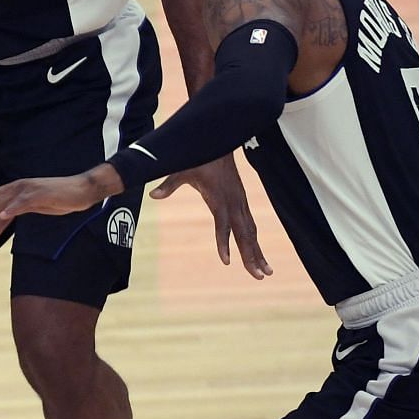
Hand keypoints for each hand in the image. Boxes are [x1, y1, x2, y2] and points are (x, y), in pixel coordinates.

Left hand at [0, 172, 110, 247]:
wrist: (82, 190)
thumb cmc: (61, 197)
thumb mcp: (37, 205)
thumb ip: (21, 209)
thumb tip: (6, 218)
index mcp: (19, 189)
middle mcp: (20, 186)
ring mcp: (30, 189)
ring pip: (6, 204)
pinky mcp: (40, 193)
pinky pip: (22, 201)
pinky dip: (11, 208)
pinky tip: (4, 216)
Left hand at [150, 155, 270, 278]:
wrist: (219, 142)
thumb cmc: (199, 157)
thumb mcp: (182, 169)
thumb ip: (169, 184)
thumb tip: (153, 195)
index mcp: (220, 198)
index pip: (223, 226)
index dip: (224, 243)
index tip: (226, 261)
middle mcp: (234, 203)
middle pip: (244, 235)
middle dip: (251, 256)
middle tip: (259, 277)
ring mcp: (240, 203)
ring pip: (251, 233)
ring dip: (258, 253)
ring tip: (265, 273)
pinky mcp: (242, 202)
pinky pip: (250, 226)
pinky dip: (255, 241)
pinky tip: (259, 256)